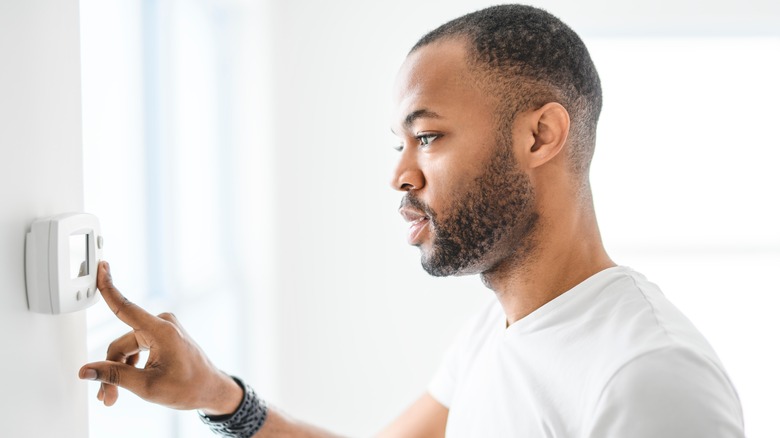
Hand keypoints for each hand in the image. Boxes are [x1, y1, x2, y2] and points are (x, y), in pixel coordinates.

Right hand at [78, 261, 241, 414]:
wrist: (210, 390)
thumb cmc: (189, 387)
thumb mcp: (147, 385)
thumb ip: (114, 375)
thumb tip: (88, 371)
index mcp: (161, 330)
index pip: (126, 307)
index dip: (108, 287)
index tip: (101, 267)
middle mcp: (162, 324)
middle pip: (120, 345)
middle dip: (111, 370)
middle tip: (106, 396)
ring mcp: (163, 329)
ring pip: (126, 349)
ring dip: (119, 371)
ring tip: (112, 396)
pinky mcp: (162, 336)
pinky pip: (137, 347)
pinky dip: (129, 365)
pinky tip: (126, 383)